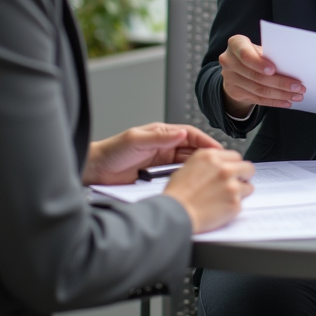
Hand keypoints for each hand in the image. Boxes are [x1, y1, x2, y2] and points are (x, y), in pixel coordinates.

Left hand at [82, 123, 222, 185]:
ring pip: (187, 163)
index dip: (206, 141)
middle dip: (207, 155)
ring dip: (198, 167)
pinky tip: (192, 182)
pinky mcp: (157, 176)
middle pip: (192, 149)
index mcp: (161, 134)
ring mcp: (161, 162)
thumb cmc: (111, 151)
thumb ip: (159, 137)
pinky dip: (186, 177)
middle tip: (220, 164)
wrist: (95, 170)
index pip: (189, 134)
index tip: (218, 149)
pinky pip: (177, 175)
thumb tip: (181, 132)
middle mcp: (164, 146)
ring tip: (210, 174)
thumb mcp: (136, 140)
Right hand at [163, 148, 255, 232]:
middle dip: (243, 175)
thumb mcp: (188, 167)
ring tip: (227, 197)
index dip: (233, 165)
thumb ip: (208, 163)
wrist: (175, 214)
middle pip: (248, 168)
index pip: (235, 156)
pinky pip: (242, 203)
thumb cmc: (177, 194)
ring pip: (248, 186)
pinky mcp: (235, 203)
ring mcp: (232, 186)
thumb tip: (218, 165)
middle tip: (236, 182)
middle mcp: (224, 168)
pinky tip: (222, 207)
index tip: (232, 170)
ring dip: (241, 191)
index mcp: (211, 157)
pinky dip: (234, 205)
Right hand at [219, 35, 304, 115]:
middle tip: (298, 87)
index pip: (245, 54)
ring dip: (281, 94)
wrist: (235, 68)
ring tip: (296, 95)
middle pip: (256, 76)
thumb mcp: (257, 48)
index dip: (259, 63)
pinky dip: (274, 101)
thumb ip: (269, 54)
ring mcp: (230, 79)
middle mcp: (229, 61)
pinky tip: (286, 101)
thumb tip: (292, 66)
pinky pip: (257, 99)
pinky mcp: (235, 93)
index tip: (273, 70)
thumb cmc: (253, 53)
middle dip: (280, 82)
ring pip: (258, 90)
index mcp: (236, 44)